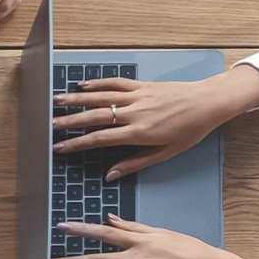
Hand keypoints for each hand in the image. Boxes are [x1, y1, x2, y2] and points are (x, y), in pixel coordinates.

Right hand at [52, 66, 258, 180]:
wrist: (208, 103)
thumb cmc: (190, 130)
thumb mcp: (166, 153)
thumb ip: (135, 163)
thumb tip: (111, 175)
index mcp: (140, 132)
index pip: (100, 139)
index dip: (77, 144)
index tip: (60, 147)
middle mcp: (135, 113)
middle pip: (95, 117)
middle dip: (69, 121)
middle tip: (49, 125)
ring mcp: (137, 96)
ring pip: (100, 97)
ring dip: (76, 99)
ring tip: (56, 101)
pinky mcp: (142, 85)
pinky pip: (115, 83)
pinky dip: (97, 83)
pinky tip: (83, 86)